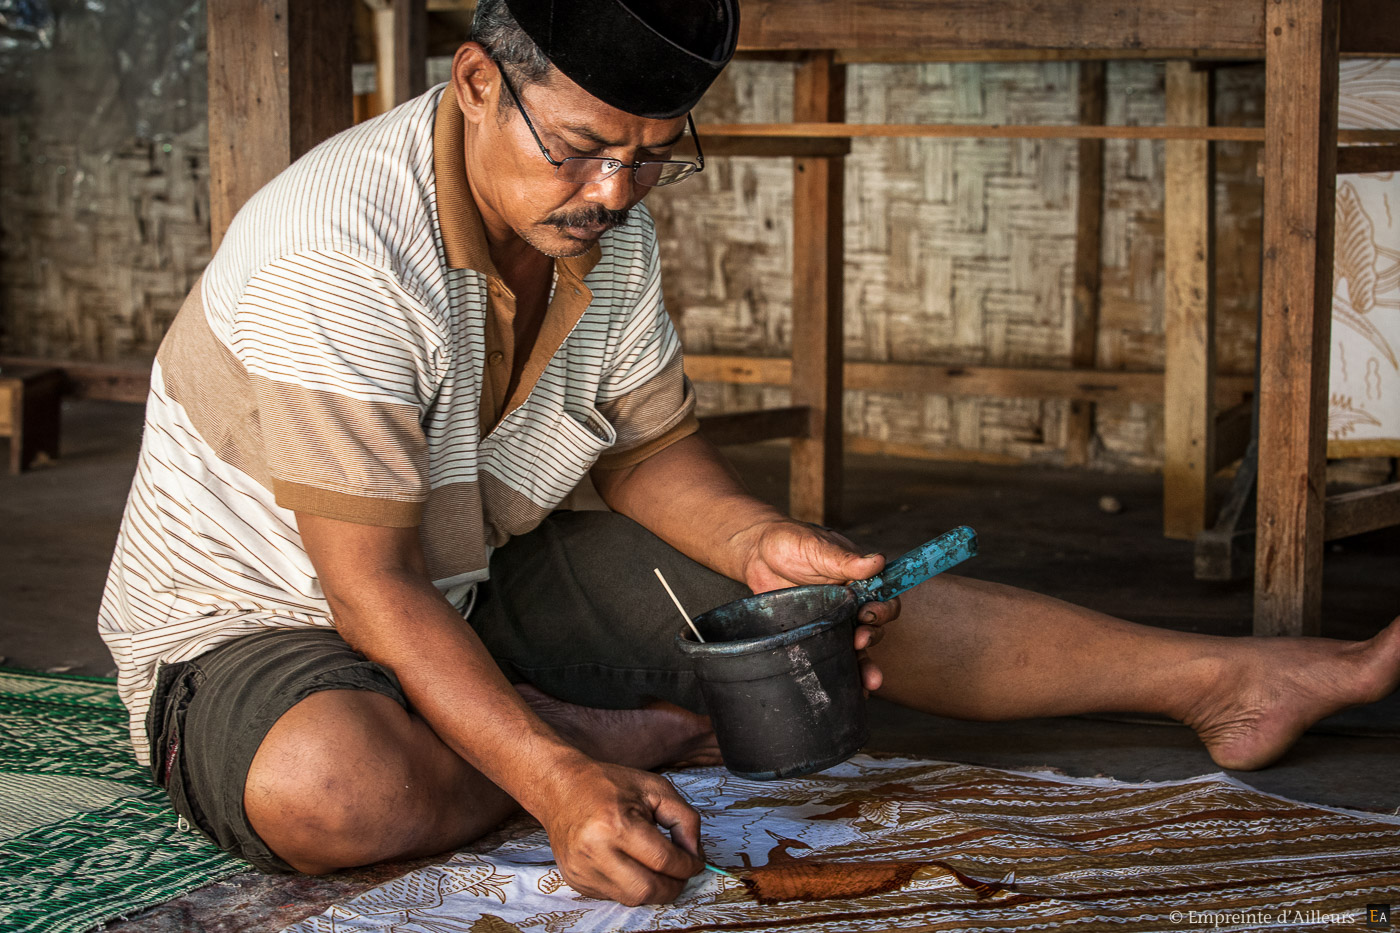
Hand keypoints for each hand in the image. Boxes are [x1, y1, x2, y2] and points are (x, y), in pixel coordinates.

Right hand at [536, 758, 703, 905]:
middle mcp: (595, 851)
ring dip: (653, 889)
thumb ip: (685, 819)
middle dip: (674, 886)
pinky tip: (630, 865)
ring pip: (632, 899)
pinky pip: (614, 896)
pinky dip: (630, 886)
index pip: (663, 860)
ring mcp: (582, 870)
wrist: (560, 787)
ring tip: (656, 868)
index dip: (688, 865)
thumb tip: (694, 855)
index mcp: (616, 824)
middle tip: (680, 873)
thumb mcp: (655, 789)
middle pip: (648, 890)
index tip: (696, 862)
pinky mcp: (576, 881)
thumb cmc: (608, 784)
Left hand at [731, 519, 899, 690]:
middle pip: (874, 627)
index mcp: (858, 580)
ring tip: (870, 682)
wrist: (755, 553)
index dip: (884, 609)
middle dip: (873, 637)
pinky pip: (833, 657)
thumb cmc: (789, 541)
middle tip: (860, 640)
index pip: (884, 597)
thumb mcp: (817, 547)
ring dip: (867, 666)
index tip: (869, 613)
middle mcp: (850, 603)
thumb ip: (845, 559)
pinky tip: (854, 693)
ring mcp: (832, 622)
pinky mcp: (814, 636)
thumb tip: (877, 560)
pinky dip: (845, 676)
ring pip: (858, 648)